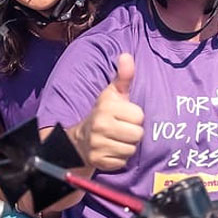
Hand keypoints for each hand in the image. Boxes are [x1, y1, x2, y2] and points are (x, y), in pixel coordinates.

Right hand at [69, 53, 143, 171]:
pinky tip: (111, 150)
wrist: (79, 140)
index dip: (134, 117)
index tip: (124, 116)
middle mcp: (100, 125)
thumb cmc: (103, 113)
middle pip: (138, 134)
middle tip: (121, 129)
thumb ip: (123, 76)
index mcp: (106, 107)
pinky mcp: (99, 161)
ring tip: (116, 139)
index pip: (139, 116)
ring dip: (127, 146)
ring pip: (131, 149)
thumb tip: (126, 56)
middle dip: (133, 133)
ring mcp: (98, 145)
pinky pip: (122, 162)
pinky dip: (120, 158)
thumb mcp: (112, 93)